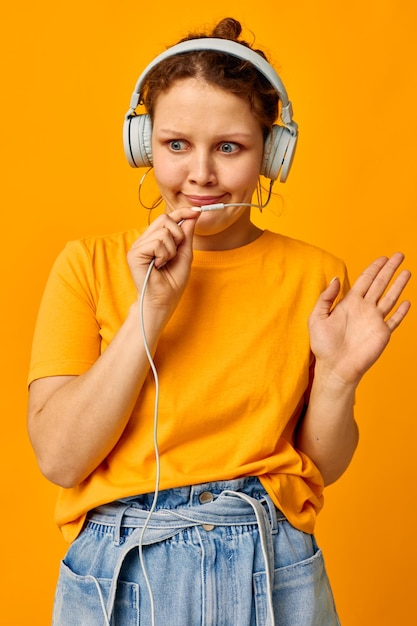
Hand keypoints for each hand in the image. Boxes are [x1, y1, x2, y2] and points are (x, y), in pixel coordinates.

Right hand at [127, 208, 199, 316]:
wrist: (163, 301)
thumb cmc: (172, 282)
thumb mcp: (185, 255)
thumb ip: (186, 235)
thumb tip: (192, 215)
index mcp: (155, 239)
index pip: (167, 218)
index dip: (182, 212)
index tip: (197, 211)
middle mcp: (145, 240)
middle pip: (164, 219)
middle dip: (178, 235)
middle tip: (175, 253)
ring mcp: (138, 246)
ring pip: (163, 232)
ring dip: (171, 249)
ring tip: (165, 263)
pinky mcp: (134, 253)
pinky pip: (156, 242)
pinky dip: (163, 255)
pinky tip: (158, 265)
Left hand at [308, 252, 410, 384]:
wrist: (334, 368)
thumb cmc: (323, 346)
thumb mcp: (317, 317)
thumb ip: (326, 298)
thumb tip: (335, 278)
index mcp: (349, 303)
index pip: (365, 280)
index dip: (374, 268)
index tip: (383, 257)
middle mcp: (364, 309)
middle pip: (380, 284)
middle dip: (390, 269)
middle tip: (399, 255)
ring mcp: (374, 321)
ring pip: (390, 298)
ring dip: (398, 285)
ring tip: (407, 271)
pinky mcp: (382, 334)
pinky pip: (394, 320)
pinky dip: (401, 311)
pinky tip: (406, 302)